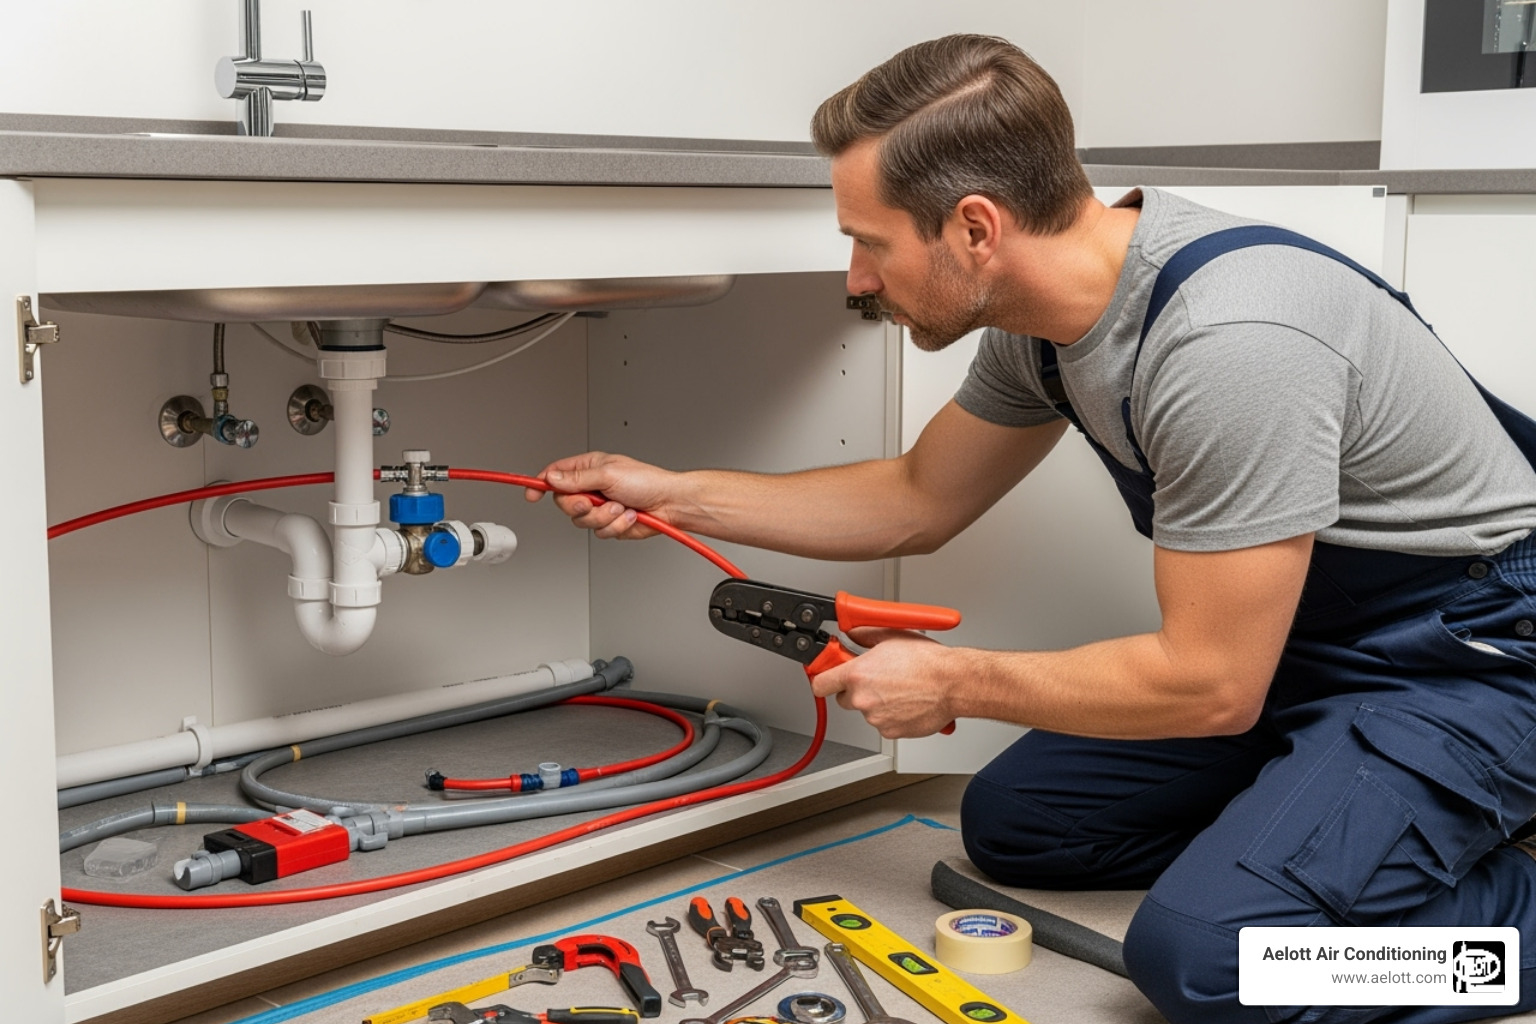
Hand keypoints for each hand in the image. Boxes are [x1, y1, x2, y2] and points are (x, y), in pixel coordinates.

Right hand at [524, 451, 679, 539]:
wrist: (669, 504)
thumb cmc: (647, 481)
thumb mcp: (608, 474)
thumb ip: (577, 479)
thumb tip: (552, 478)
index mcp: (589, 468)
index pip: (556, 474)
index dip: (541, 484)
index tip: (532, 494)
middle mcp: (591, 487)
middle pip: (565, 503)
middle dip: (581, 506)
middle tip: (593, 502)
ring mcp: (600, 507)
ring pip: (582, 521)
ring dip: (604, 516)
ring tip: (621, 507)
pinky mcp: (609, 524)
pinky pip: (601, 532)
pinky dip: (616, 526)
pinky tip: (629, 516)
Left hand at [809, 627, 957, 737]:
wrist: (953, 684)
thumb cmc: (928, 662)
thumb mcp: (892, 636)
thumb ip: (864, 635)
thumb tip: (852, 633)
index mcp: (858, 674)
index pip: (821, 683)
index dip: (823, 679)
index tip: (827, 676)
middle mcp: (862, 698)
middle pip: (844, 698)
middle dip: (856, 690)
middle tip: (876, 679)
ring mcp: (876, 718)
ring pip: (867, 711)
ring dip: (878, 702)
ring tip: (900, 688)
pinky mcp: (891, 732)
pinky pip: (884, 723)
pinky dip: (893, 715)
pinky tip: (907, 701)